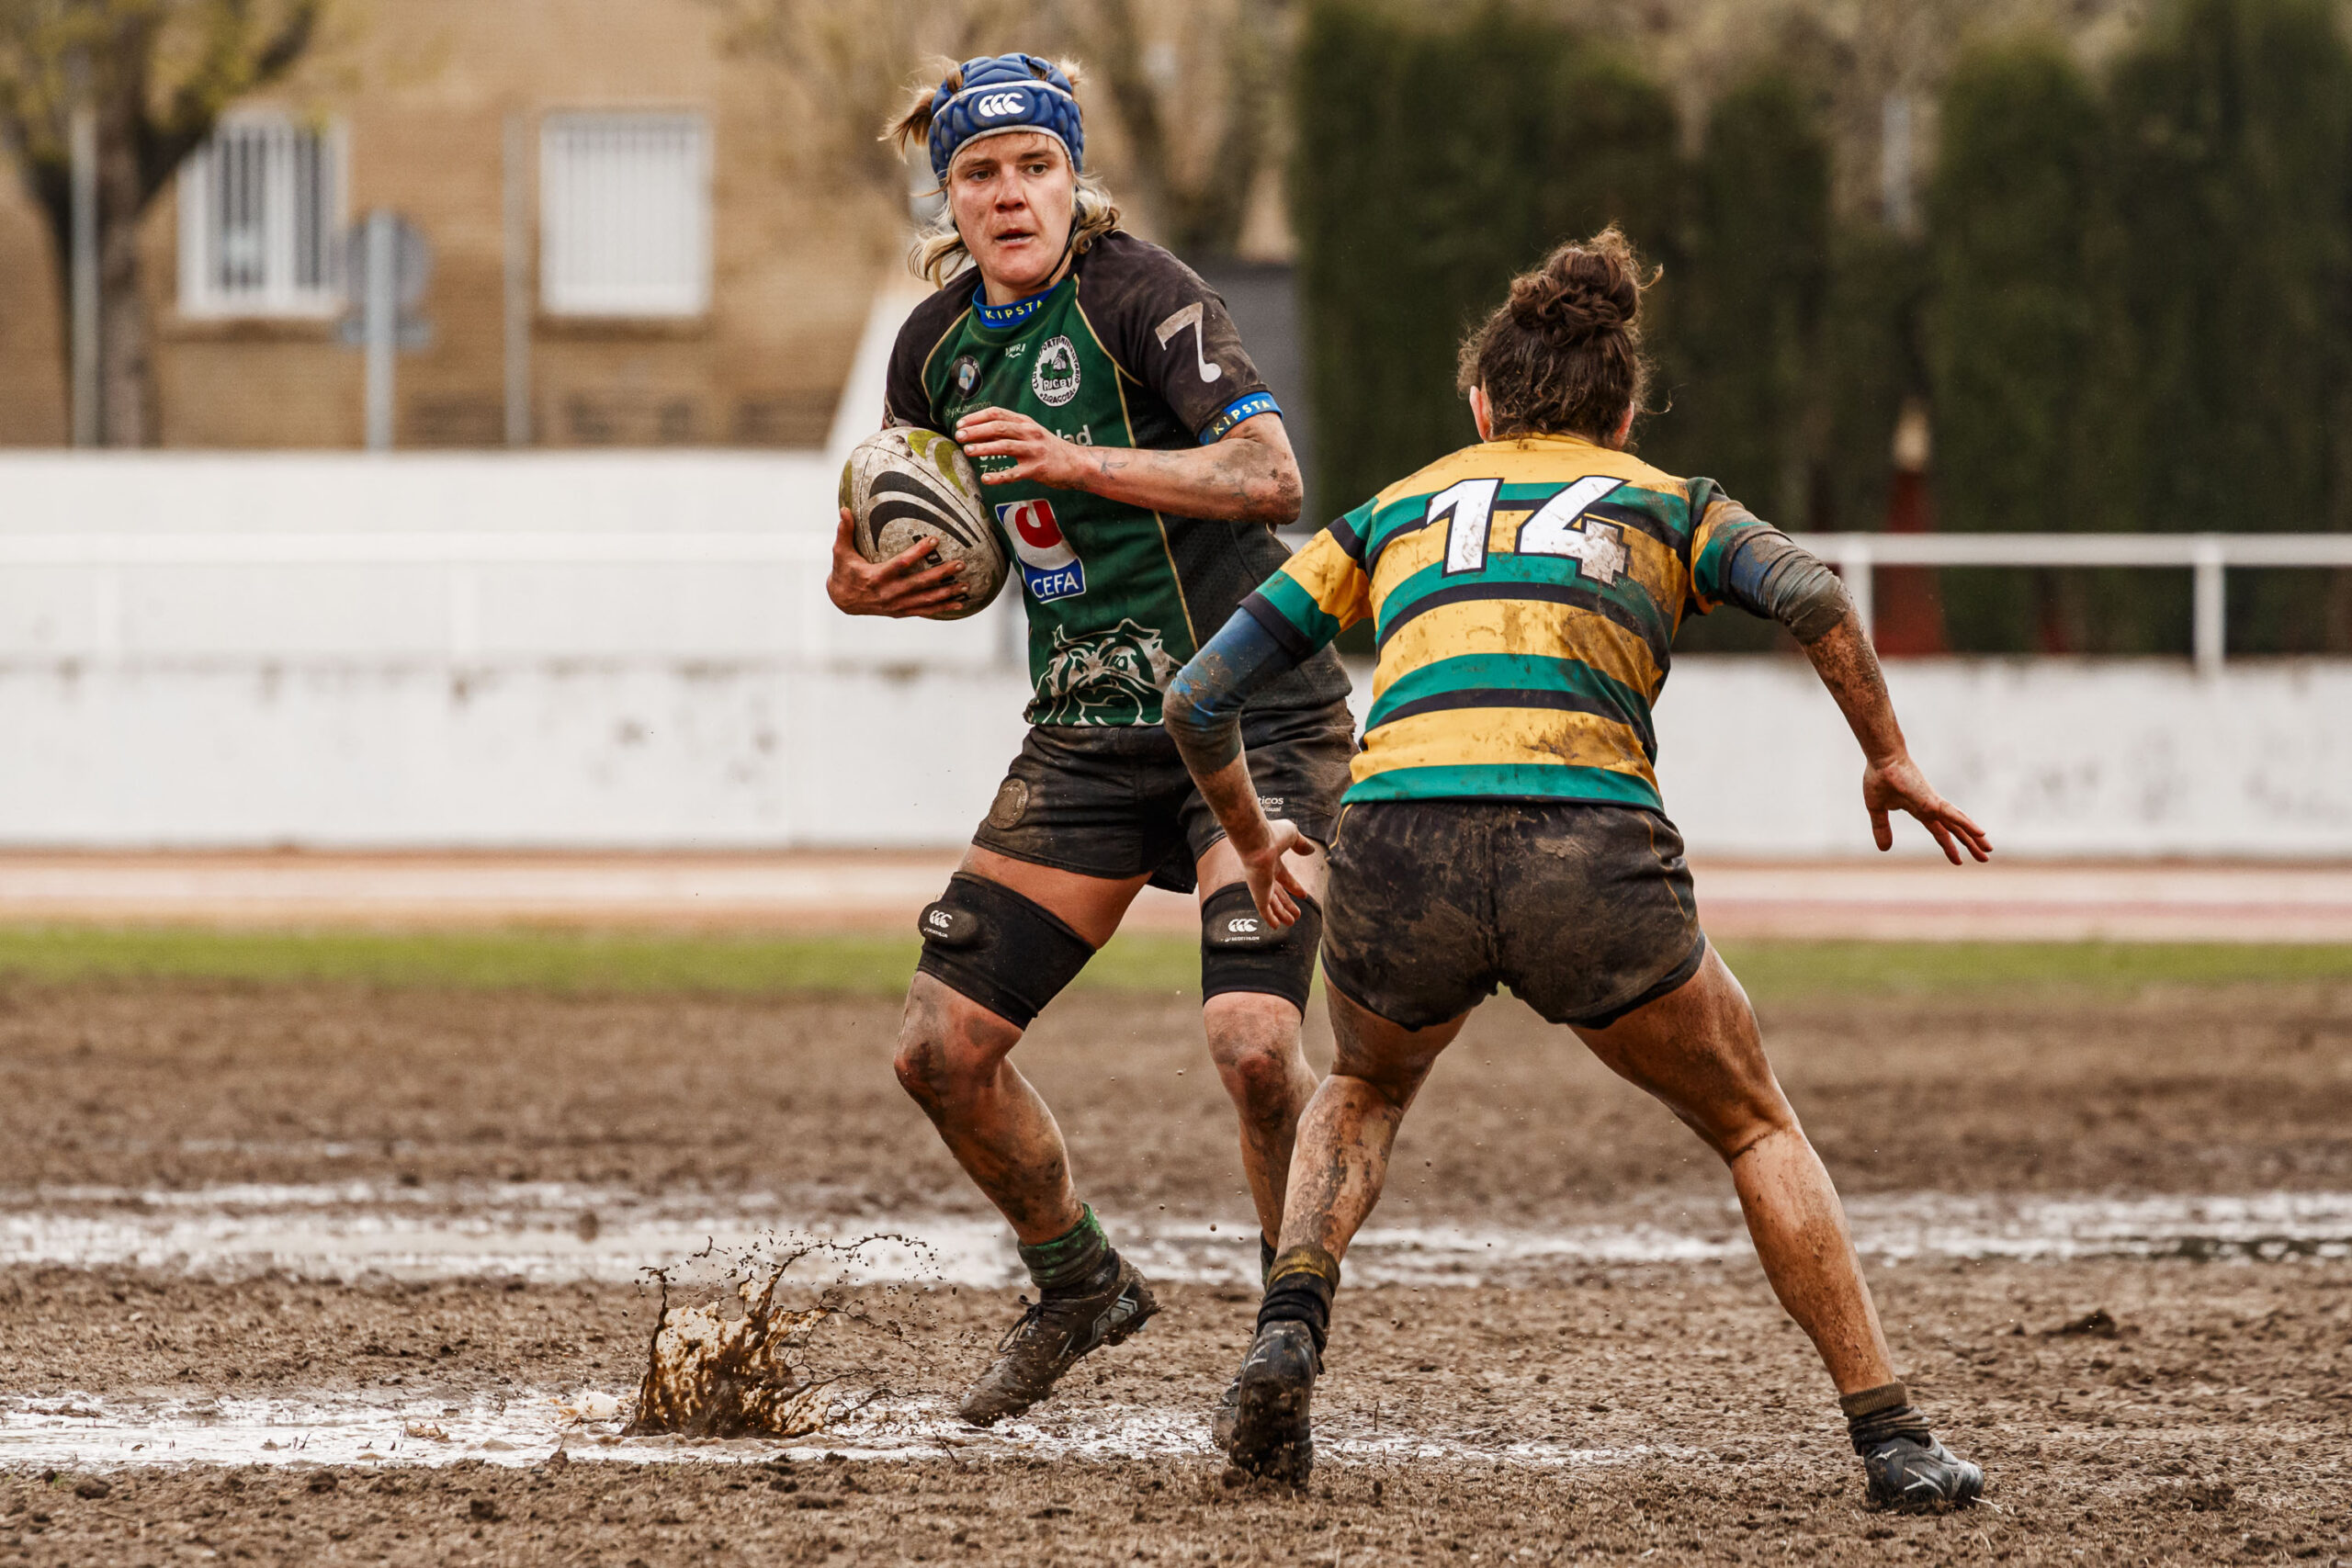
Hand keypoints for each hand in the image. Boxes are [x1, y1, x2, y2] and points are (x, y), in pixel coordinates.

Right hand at [825, 508, 964, 617]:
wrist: (843, 600)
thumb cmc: (844, 571)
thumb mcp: (840, 552)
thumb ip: (844, 531)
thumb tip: (844, 509)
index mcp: (876, 577)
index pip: (901, 564)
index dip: (919, 552)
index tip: (935, 540)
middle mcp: (888, 593)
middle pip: (919, 583)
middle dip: (941, 574)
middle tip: (960, 564)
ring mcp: (896, 605)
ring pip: (925, 600)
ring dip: (947, 593)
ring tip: (966, 585)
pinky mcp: (900, 612)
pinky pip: (925, 611)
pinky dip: (942, 608)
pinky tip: (959, 604)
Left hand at [953, 407, 1085, 488]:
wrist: (1077, 463)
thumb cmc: (1049, 449)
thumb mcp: (1031, 433)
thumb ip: (1010, 430)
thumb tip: (979, 432)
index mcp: (1025, 422)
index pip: (997, 413)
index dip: (976, 417)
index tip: (961, 423)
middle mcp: (1029, 433)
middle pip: (998, 427)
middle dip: (976, 431)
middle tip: (959, 435)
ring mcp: (1033, 451)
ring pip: (1004, 446)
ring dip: (983, 448)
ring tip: (967, 451)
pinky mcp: (1037, 469)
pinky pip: (1014, 474)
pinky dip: (998, 476)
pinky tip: (985, 478)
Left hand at [1234, 818, 1314, 927]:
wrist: (1256, 839)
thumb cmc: (1272, 834)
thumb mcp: (1292, 835)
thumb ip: (1301, 844)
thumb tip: (1310, 850)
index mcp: (1271, 861)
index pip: (1283, 877)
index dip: (1293, 887)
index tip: (1303, 895)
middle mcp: (1264, 874)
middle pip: (1277, 893)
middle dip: (1287, 904)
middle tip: (1297, 914)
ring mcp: (1260, 884)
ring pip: (1271, 903)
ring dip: (1281, 913)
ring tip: (1291, 923)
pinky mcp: (1258, 893)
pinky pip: (1263, 909)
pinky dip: (1269, 918)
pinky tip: (1275, 926)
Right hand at [1863, 752, 1991, 863]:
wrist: (1882, 761)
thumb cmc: (1880, 778)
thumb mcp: (1877, 810)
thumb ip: (1882, 828)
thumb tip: (1884, 849)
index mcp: (1920, 810)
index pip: (1939, 831)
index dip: (1948, 845)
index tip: (1958, 859)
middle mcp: (1932, 808)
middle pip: (1955, 829)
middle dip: (1969, 843)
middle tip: (1984, 857)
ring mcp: (1934, 804)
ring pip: (1959, 824)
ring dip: (1973, 838)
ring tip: (1988, 850)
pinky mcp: (1932, 801)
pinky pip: (1953, 815)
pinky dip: (1967, 824)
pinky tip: (1981, 833)